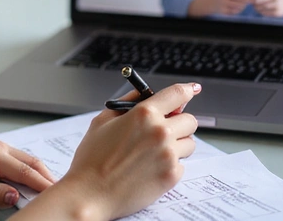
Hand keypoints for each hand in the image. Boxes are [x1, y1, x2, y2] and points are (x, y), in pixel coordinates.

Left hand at [0, 110, 55, 208]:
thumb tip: (15, 197)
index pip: (27, 173)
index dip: (43, 185)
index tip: (56, 196)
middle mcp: (3, 148)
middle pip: (34, 164)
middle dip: (49, 179)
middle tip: (62, 193)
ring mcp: (3, 148)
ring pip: (30, 161)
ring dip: (42, 175)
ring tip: (52, 190)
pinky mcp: (0, 152)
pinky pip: (22, 161)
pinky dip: (33, 171)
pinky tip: (36, 181)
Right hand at [58, 82, 201, 219]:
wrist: (90, 194)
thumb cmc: (92, 160)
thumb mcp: (102, 121)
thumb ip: (127, 103)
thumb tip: (144, 94)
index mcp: (144, 114)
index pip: (177, 94)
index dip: (187, 90)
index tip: (192, 89)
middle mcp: (160, 132)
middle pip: (190, 120)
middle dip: (179, 123)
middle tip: (165, 130)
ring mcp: (168, 155)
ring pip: (189, 143)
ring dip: (178, 145)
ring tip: (154, 153)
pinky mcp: (171, 176)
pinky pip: (182, 165)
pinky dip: (171, 165)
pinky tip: (150, 169)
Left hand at [252, 0, 282, 17]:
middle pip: (260, 0)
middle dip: (254, 2)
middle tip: (252, 2)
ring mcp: (278, 3)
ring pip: (261, 7)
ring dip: (256, 7)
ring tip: (256, 6)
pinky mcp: (277, 12)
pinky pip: (265, 13)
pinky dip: (261, 11)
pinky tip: (261, 9)